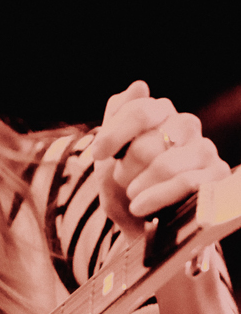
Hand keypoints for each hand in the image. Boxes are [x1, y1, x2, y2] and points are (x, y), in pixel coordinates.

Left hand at [89, 80, 229, 240]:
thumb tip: (140, 86)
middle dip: (126, 169)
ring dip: (139, 187)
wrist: (144, 227)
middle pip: (147, 144)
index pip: (139, 110)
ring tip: (132, 196)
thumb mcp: (109, 154)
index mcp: (161, 112)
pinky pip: (185, 184)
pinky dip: (156, 198)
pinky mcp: (216, 176)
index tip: (97, 154)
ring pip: (165, 166)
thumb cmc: (125, 185)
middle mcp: (186, 125)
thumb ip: (118, 117)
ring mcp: (204, 150)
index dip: (114, 134)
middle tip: (123, 181)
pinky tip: (140, 206)